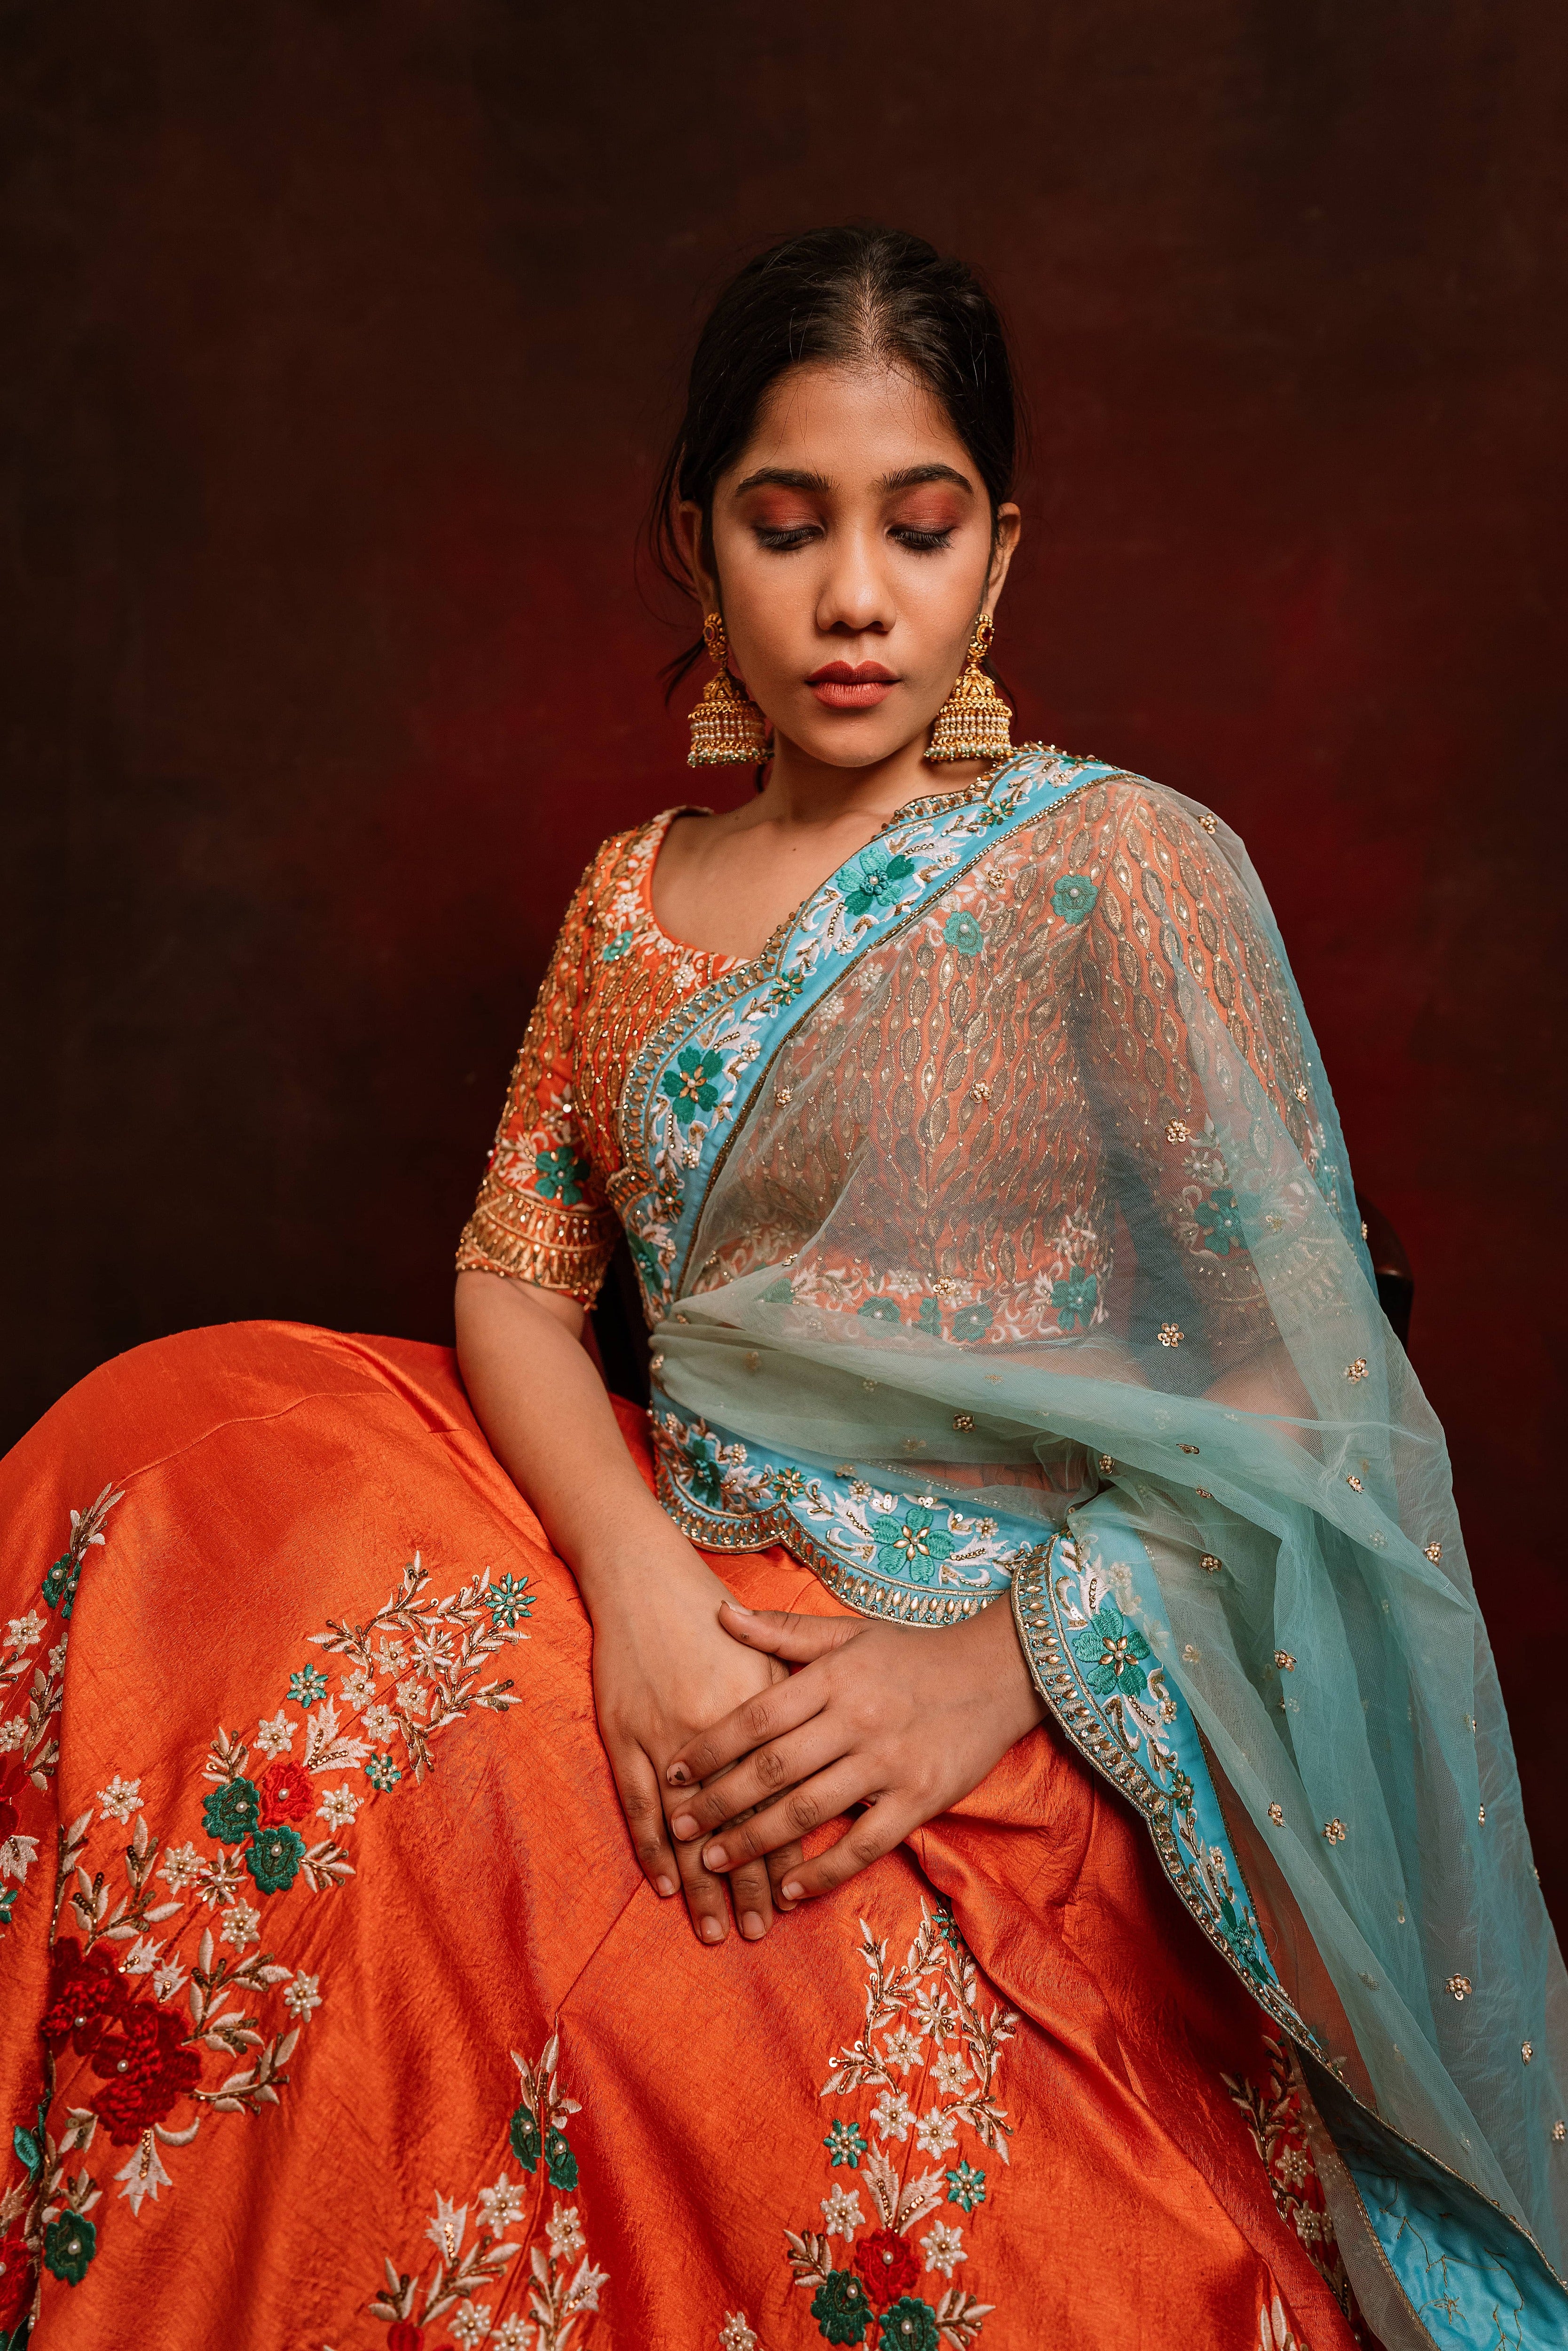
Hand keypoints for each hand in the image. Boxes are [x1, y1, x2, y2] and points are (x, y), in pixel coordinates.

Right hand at [585, 1547, 805, 1944]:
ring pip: (689, 1828)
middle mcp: (719, 1733)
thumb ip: (804, 1705)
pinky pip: (640, 1805)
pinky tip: (663, 1885)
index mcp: (764, 1713)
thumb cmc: (712, 1616)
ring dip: (701, 1883)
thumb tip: (836, 1757)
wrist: (645, 1579)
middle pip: (739, 1823)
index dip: (788, 1852)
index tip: (794, 1897)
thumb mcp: (772, 1654)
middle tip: (755, 1932)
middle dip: (748, 1883)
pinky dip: (651, 1849)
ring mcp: (667, 1737)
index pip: (783, 1797)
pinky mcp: (625, 1735)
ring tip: (712, 1929)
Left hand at [662, 1595, 1046, 1900]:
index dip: (709, 1748)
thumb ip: (783, 1632)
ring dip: (754, 1842)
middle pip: (771, 1770)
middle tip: (678, 1829)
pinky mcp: (920, 1799)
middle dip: (717, 1803)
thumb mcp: (849, 1632)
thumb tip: (720, 1613)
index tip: (672, 1773)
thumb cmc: (913, 1653)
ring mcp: (888, 1763)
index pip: (756, 1716)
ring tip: (713, 1864)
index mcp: (833, 1678)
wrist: (998, 1671)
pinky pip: (863, 1845)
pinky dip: (824, 1873)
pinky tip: (790, 1890)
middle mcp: (856, 1720)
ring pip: (807, 1811)